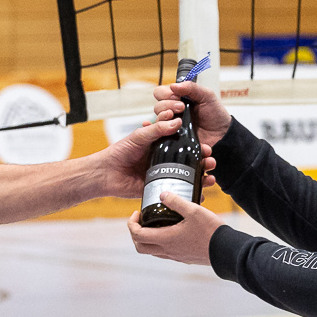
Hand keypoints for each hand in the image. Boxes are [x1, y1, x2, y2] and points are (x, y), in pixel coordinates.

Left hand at [102, 112, 216, 198]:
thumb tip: (176, 122)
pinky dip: (190, 194)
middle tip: (210, 159)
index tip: (205, 143)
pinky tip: (201, 194)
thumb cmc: (119, 152)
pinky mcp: (160, 188)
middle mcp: (165, 159)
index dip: (196, 143)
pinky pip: (177, 191)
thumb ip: (156, 129)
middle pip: (190, 159)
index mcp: (162, 144)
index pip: (184, 142)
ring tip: (210, 176)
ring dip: (201, 175)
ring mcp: (163, 174)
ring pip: (187, 175)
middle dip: (203, 160)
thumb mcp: (139, 136)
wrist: (105, 174)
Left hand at [127, 192, 222, 265]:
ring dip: (148, 239)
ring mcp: (176, 256)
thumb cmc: (210, 231)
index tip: (137, 212)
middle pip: (140, 247)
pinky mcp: (184, 258)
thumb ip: (176, 201)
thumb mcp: (193, 210)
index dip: (131, 223)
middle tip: (141, 220)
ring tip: (155, 224)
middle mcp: (167, 251)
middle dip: (136, 234)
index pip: (137, 235)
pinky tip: (171, 231)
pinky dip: (161, 243)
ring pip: (153, 251)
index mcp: (165, 239)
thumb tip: (162, 194)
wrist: (226, 250)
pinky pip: (165, 253)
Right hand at [155, 79, 231, 147]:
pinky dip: (165, 131)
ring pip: (158, 120)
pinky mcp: (173, 138)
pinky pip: (162, 135)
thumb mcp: (206, 95)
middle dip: (167, 105)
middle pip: (157, 107)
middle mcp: (173, 112)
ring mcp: (172, 125)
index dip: (165, 94)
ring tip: (180, 120)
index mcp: (178, 99)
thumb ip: (191, 88)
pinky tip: (175, 130)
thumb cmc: (215, 114)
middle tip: (182, 108)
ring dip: (166, 117)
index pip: (160, 93)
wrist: (222, 134)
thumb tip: (173, 86)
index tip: (177, 97)